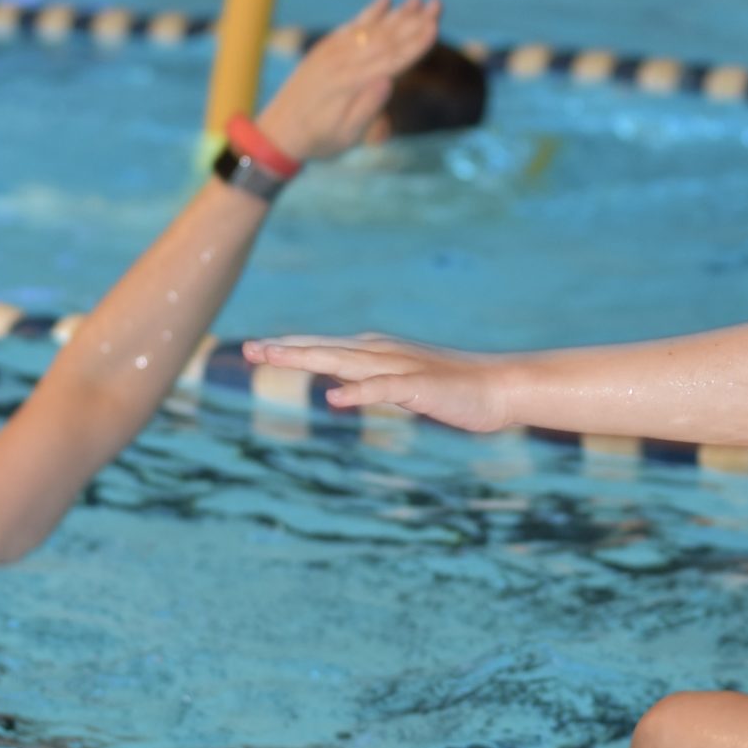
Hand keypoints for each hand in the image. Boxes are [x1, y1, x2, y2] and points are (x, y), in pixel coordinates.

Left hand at [242, 332, 510, 431]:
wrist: (499, 387)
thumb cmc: (453, 388)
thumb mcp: (401, 388)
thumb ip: (370, 385)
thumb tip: (339, 389)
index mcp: (376, 353)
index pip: (323, 349)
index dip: (288, 348)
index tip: (253, 349)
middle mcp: (382, 353)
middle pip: (324, 350)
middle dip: (286, 350)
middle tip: (247, 349)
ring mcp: (399, 368)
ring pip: (345, 362)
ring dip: (308, 359)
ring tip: (275, 358)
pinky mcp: (419, 387)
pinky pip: (384, 389)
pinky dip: (359, 392)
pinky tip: (335, 399)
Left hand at [255, 0, 441, 162]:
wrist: (277, 132)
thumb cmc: (317, 140)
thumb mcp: (345, 135)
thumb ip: (367, 108)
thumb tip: (389, 81)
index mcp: (351, 84)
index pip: (391, 59)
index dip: (416, 44)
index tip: (435, 26)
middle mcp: (342, 62)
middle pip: (386, 38)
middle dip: (414, 21)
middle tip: (437, 4)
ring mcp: (332, 53)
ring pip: (371, 29)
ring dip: (397, 13)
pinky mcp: (325, 50)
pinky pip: (351, 26)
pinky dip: (370, 13)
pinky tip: (385, 0)